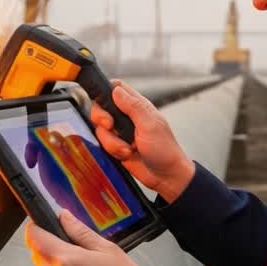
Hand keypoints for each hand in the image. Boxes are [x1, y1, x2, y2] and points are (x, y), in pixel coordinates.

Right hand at [90, 81, 195, 201]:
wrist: (166, 176)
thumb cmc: (165, 150)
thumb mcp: (150, 125)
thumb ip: (133, 106)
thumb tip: (116, 90)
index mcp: (137, 106)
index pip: (116, 88)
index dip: (106, 92)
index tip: (105, 105)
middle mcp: (127, 116)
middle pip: (101, 108)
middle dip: (101, 119)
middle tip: (110, 126)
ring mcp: (120, 131)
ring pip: (100, 129)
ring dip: (112, 142)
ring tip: (129, 149)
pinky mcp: (116, 145)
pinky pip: (103, 144)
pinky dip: (113, 150)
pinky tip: (127, 154)